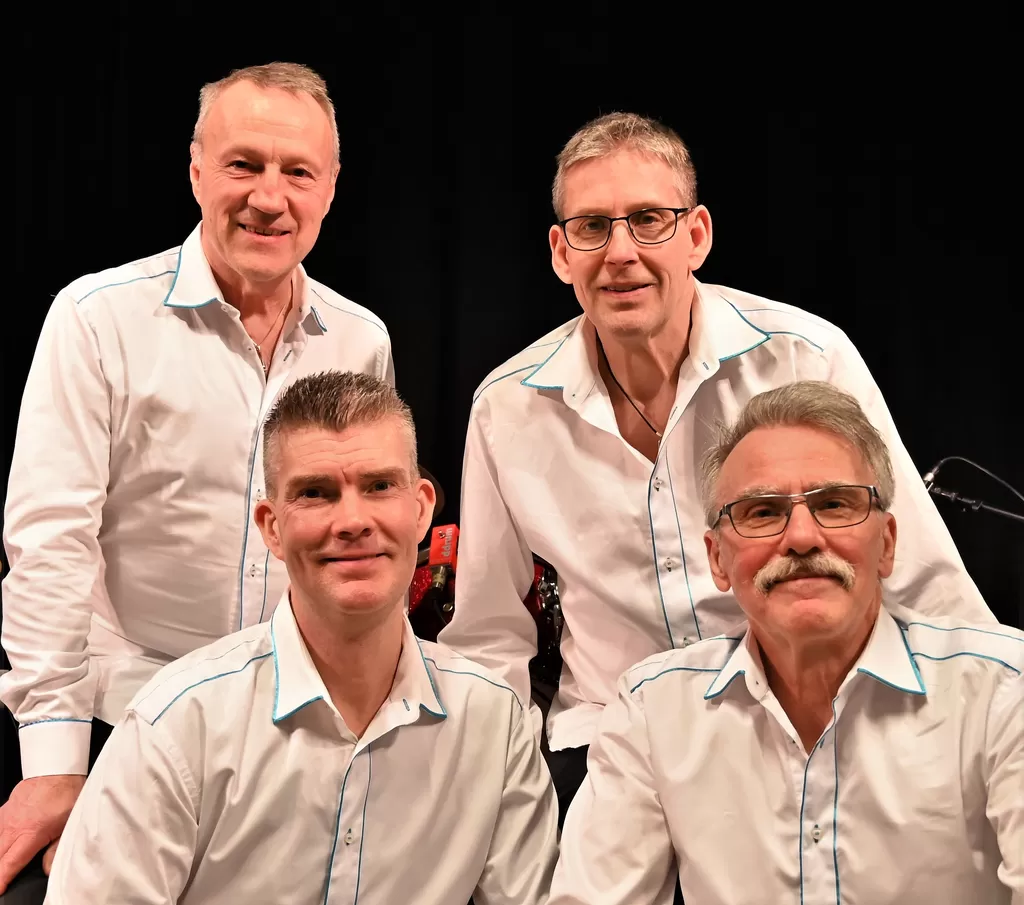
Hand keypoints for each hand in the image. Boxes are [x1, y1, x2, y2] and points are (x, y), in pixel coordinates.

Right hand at [0, 774, 86, 891]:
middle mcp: (13, 828)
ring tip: (2, 862)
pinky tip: (2, 842)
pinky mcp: (4, 810)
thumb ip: (57, 849)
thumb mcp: (69, 824)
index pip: (9, 864)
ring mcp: (6, 818)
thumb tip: (49, 869)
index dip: (2, 880)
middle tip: (0, 880)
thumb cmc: (66, 793)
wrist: (57, 768)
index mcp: (29, 834)